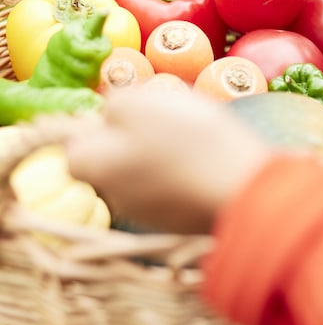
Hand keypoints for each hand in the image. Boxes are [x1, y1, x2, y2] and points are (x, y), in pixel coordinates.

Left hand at [65, 86, 272, 233]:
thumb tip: (108, 113)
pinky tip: (206, 161)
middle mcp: (114, 197)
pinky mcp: (179, 223)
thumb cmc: (187, 139)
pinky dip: (181, 177)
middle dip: (129, 143)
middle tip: (163, 122)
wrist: (244, 189)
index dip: (96, 127)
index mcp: (94, 167)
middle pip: (111, 163)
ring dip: (158, 159)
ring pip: (142, 177)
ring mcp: (148, 214)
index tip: (125, 113)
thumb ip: (112, 104)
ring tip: (192, 139)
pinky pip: (171, 192)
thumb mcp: (139, 101)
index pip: (75, 148)